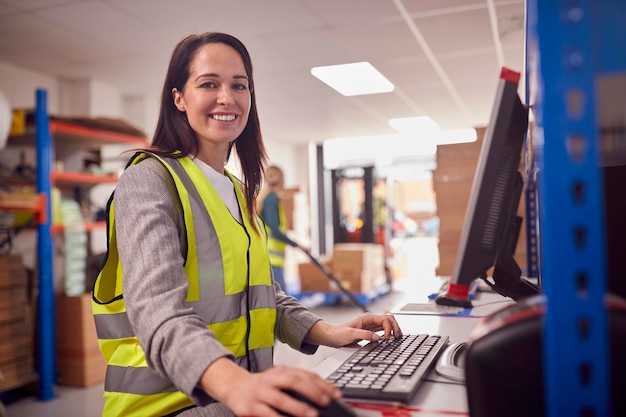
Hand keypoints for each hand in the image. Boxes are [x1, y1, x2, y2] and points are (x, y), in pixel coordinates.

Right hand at [204, 360, 340, 416]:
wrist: (235, 387)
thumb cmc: (263, 386)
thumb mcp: (279, 379)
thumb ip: (298, 384)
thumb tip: (323, 395)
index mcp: (282, 371)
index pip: (305, 374)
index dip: (322, 384)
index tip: (336, 394)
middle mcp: (271, 379)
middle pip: (293, 381)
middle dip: (311, 391)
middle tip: (326, 401)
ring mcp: (261, 393)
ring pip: (280, 398)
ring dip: (298, 407)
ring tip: (312, 415)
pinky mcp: (251, 407)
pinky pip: (267, 414)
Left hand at [305, 313, 401, 347]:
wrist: (333, 336)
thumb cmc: (339, 333)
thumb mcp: (351, 334)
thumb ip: (364, 335)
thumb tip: (377, 337)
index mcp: (367, 318)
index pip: (384, 319)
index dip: (389, 328)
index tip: (387, 338)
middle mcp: (371, 320)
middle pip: (389, 319)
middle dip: (395, 327)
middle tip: (397, 337)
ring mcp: (372, 325)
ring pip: (388, 324)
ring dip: (394, 329)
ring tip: (397, 338)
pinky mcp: (371, 331)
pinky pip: (384, 329)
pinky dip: (390, 333)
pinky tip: (391, 339)